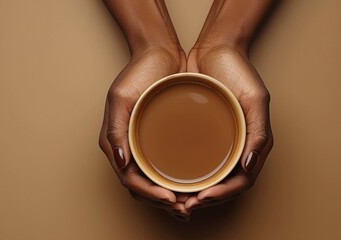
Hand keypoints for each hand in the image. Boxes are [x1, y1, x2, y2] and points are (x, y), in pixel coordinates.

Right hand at [99, 47, 192, 220]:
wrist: (159, 53)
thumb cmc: (138, 72)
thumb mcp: (122, 98)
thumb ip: (116, 131)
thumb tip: (120, 162)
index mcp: (115, 142)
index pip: (130, 179)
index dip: (149, 194)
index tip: (171, 200)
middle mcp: (128, 148)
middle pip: (141, 186)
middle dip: (160, 202)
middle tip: (184, 210)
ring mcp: (143, 145)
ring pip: (153, 181)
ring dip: (168, 197)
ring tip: (189, 206)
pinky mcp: (159, 140)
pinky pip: (164, 167)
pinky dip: (174, 182)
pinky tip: (190, 186)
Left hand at [185, 43, 273, 209]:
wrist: (215, 49)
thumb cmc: (239, 71)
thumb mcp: (255, 98)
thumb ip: (258, 133)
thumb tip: (248, 167)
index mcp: (252, 143)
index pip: (240, 181)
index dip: (223, 195)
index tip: (202, 199)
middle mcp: (234, 146)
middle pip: (222, 184)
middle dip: (205, 200)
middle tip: (183, 205)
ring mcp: (216, 141)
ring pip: (206, 177)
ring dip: (192, 192)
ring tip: (174, 198)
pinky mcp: (198, 134)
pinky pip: (192, 160)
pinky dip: (184, 174)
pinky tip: (168, 177)